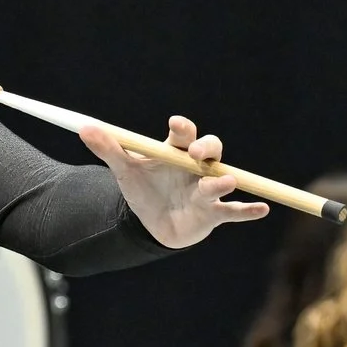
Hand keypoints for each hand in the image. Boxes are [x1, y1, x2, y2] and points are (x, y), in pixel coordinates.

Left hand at [82, 117, 269, 247]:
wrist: (150, 222)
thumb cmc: (143, 189)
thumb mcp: (124, 170)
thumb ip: (108, 148)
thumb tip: (84, 128)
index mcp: (176, 152)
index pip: (183, 135)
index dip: (182, 129)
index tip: (176, 124)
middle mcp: (196, 168)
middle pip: (210, 151)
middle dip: (207, 149)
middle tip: (198, 154)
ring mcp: (206, 190)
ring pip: (220, 182)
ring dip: (223, 182)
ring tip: (225, 181)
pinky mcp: (213, 214)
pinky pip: (233, 212)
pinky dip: (248, 211)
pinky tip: (262, 210)